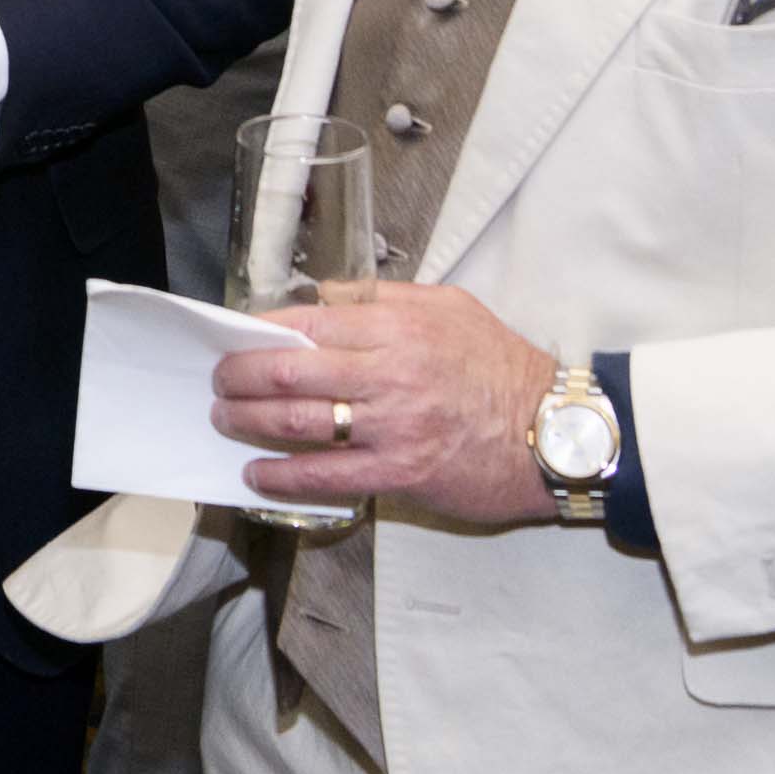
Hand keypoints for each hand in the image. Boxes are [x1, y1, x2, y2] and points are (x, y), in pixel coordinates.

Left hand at [211, 281, 558, 522]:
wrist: (556, 434)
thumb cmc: (504, 367)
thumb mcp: (451, 308)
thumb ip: (385, 298)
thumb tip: (326, 298)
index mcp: (397, 326)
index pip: (307, 322)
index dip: (261, 331)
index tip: (236, 337)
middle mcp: (388, 373)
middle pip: (288, 370)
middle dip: (238, 375)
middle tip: (218, 380)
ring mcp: (391, 426)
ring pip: (297, 421)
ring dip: (248, 420)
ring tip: (225, 418)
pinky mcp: (400, 474)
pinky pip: (326, 475)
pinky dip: (282, 475)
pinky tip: (256, 473)